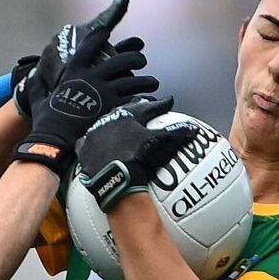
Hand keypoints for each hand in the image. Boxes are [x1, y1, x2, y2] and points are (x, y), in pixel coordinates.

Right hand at [13, 5, 158, 175]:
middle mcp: (91, 77)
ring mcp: (103, 91)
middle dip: (134, 58)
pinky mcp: (112, 107)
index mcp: (73, 71)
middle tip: (142, 60)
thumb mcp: (37, 97)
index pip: (88, 47)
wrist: (54, 140)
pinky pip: (133, 98)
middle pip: (120, 61)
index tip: (106, 31)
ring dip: (145, 80)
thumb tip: (32, 74)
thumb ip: (37, 84)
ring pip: (132, 79)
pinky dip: (144, 98)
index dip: (98, 37)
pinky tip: (151, 100)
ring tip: (152, 82)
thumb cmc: (45, 119)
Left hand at [75, 96, 200, 210]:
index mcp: (129, 115)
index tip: (168, 101)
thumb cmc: (138, 157)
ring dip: (114, 123)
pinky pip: (88, 141)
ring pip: (105, 123)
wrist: (113, 177)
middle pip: (125, 110)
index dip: (159, 104)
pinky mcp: (84, 149)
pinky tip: (95, 142)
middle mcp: (109, 119)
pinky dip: (94, 141)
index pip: (148, 106)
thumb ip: (176, 133)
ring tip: (120, 125)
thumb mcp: (160, 143)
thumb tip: (194, 128)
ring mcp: (95, 133)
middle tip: (144, 107)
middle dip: (136, 108)